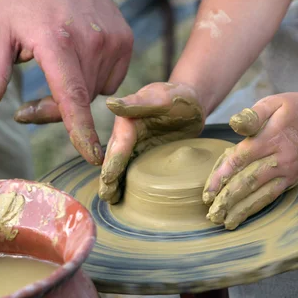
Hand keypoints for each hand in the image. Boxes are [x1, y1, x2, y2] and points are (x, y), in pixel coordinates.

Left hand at [0, 0, 133, 164]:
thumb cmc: (23, 1)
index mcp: (56, 41)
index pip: (72, 95)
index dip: (80, 128)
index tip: (91, 155)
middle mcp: (90, 41)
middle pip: (78, 100)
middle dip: (55, 110)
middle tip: (30, 104)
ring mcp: (112, 40)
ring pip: (96, 93)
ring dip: (75, 94)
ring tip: (57, 71)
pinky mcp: (125, 40)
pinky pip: (112, 80)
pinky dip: (95, 79)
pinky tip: (80, 59)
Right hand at [99, 82, 204, 202]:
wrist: (192, 104)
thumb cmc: (178, 97)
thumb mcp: (161, 98)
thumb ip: (137, 103)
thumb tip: (110, 104)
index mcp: (127, 120)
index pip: (119, 144)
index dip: (113, 161)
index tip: (108, 177)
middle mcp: (126, 134)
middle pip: (115, 158)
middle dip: (109, 177)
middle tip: (106, 196)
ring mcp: (135, 146)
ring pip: (122, 166)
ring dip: (115, 183)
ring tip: (111, 200)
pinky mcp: (144, 154)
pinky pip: (133, 169)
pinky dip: (127, 182)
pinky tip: (125, 196)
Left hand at [203, 91, 297, 229]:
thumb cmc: (295, 108)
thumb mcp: (274, 103)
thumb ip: (253, 115)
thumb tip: (234, 123)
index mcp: (271, 138)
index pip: (240, 160)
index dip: (222, 176)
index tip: (207, 192)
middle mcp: (280, 158)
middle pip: (248, 182)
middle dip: (228, 199)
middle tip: (212, 214)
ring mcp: (288, 171)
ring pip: (261, 194)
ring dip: (241, 209)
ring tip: (225, 222)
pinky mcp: (293, 179)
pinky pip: (273, 195)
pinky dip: (257, 207)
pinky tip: (244, 216)